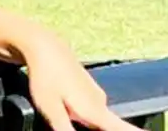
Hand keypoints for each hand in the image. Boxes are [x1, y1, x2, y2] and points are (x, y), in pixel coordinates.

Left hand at [21, 31, 139, 130]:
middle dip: (107, 128)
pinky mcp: (87, 88)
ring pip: (98, 117)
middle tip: (78, 119)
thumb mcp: (51, 109)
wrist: (45, 45)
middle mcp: (100, 101)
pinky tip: (69, 111)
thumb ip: (64, 130)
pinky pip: (92, 108)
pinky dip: (87, 116)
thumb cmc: (46, 76)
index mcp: (95, 110)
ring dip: (93, 124)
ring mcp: (95, 93)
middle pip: (110, 125)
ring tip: (74, 115)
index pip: (122, 129)